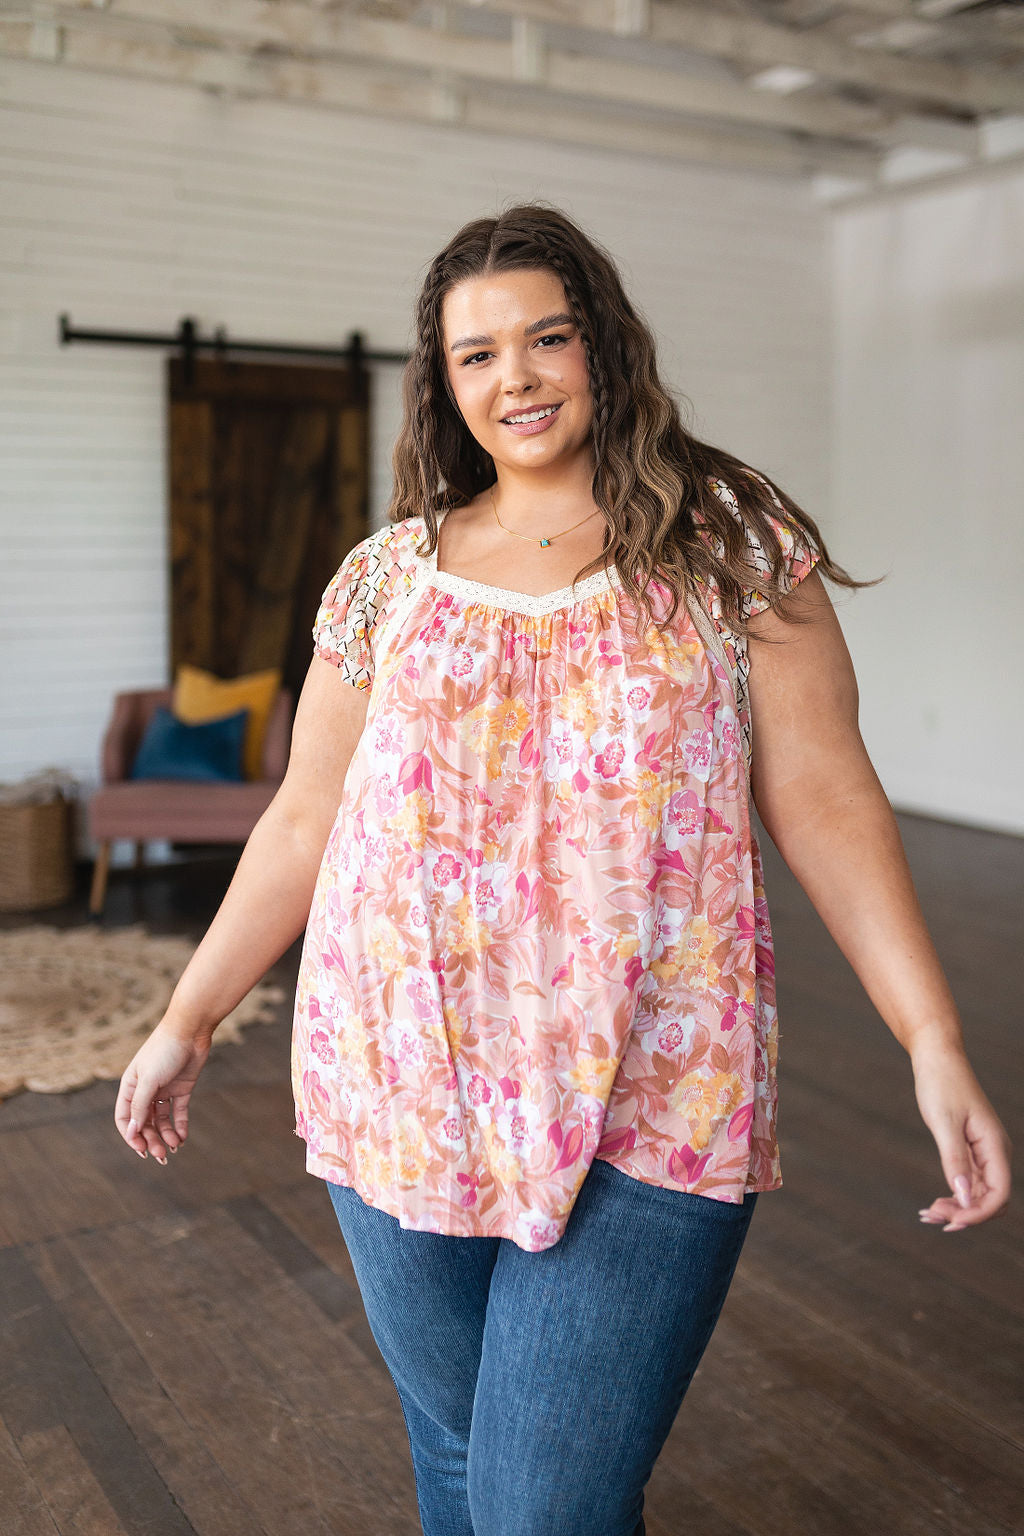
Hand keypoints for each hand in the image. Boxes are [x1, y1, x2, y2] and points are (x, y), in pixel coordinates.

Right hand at [114, 1020, 211, 1163]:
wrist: (190, 1029)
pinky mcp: (182, 1088)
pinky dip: (180, 1126)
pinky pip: (178, 1112)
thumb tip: (132, 1132)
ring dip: (165, 1135)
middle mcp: (145, 1090)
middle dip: (151, 1139)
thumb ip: (140, 1105)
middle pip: (145, 1122)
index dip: (131, 1136)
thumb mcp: (149, 1079)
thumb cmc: (165, 1050)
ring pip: (161, 1120)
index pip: (125, 1118)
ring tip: (174, 1147)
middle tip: (161, 1156)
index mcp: (130, 1086)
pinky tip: (182, 1138)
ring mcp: (164, 1090)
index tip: (141, 1150)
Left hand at [911, 1044, 1011, 1231]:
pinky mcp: (970, 1150)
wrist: (937, 1058)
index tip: (950, 1220)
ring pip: (979, 1193)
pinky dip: (954, 1196)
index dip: (979, 1213)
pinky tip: (934, 1203)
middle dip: (967, 1214)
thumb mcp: (944, 1123)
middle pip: (992, 1199)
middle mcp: (994, 1152)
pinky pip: (969, 1182)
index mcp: (995, 1145)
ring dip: (958, 1208)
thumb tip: (964, 1198)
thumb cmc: (941, 1084)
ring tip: (927, 1214)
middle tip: (932, 1217)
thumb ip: (955, 1160)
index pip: (999, 1193)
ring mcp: (983, 1152)